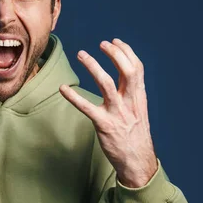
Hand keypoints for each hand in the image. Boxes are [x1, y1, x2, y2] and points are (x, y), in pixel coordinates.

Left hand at [59, 38, 157, 187]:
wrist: (137, 162)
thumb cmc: (135, 135)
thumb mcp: (138, 111)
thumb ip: (131, 94)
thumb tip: (123, 76)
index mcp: (139, 97)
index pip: (137, 68)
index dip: (127, 52)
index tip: (115, 41)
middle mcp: (130, 102)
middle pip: (126, 71)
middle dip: (115, 54)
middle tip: (101, 44)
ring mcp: (117, 113)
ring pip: (106, 84)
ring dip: (93, 66)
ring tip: (82, 54)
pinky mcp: (104, 125)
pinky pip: (86, 107)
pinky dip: (73, 97)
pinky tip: (63, 88)